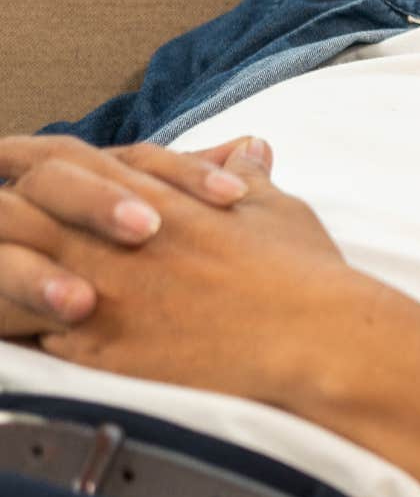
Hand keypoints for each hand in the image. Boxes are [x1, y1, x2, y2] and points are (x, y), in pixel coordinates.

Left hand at [2, 135, 358, 405]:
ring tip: (2, 284)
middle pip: (16, 208)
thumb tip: (249, 147)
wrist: (312, 339)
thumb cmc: (305, 275)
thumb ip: (251, 175)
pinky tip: (18, 332)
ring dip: (0, 274)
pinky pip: (24, 335)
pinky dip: (13, 328)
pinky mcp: (98, 348)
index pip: (66, 161)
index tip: (4, 162)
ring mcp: (100, 291)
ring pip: (7, 270)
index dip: (25, 159)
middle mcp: (113, 238)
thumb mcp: (278, 210)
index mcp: (153, 196)